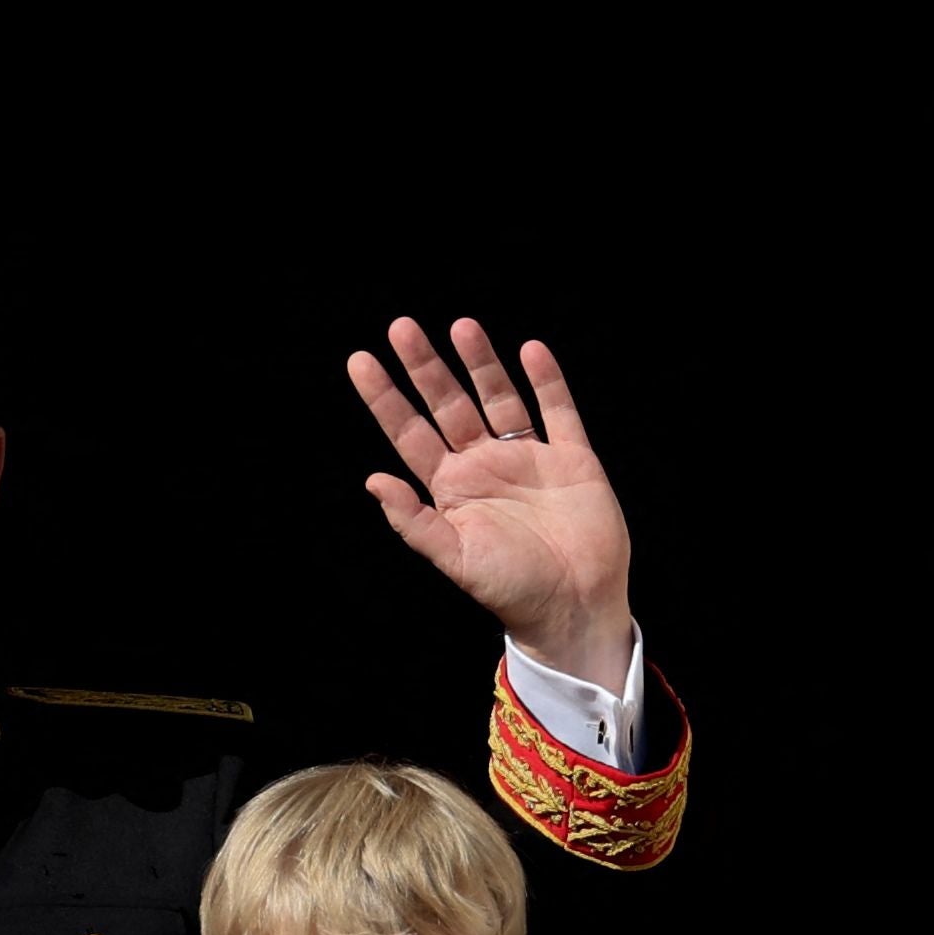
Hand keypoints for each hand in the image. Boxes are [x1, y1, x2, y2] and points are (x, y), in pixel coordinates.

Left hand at [348, 315, 634, 687]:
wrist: (573, 607)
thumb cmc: (511, 591)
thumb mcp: (454, 559)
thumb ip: (414, 521)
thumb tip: (373, 480)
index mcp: (450, 489)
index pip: (409, 433)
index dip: (385, 398)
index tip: (360, 361)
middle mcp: (484, 466)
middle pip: (448, 405)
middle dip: (425, 367)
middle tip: (401, 327)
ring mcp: (528, 458)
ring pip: (499, 398)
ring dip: (481, 363)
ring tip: (461, 326)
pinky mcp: (572, 458)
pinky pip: (558, 410)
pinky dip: (547, 381)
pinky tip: (530, 351)